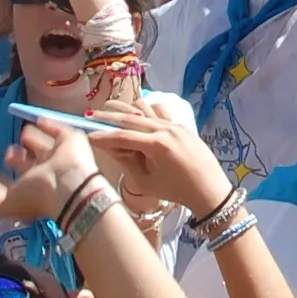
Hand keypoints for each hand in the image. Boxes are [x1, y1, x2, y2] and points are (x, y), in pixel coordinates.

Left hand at [0, 119, 104, 221]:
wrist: (70, 185)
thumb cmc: (36, 194)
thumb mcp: (7, 204)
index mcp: (34, 190)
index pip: (21, 183)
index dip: (10, 179)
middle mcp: (47, 173)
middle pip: (32, 162)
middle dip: (20, 157)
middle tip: (9, 150)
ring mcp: (60, 156)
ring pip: (44, 146)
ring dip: (33, 139)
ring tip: (23, 132)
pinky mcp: (71, 140)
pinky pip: (58, 130)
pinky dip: (49, 125)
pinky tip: (39, 120)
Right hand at [85, 100, 234, 216]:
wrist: (209, 189)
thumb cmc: (177, 191)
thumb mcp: (147, 182)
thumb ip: (128, 162)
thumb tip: (111, 147)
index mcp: (157, 146)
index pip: (123, 136)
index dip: (103, 136)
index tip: (88, 134)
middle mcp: (166, 130)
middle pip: (131, 118)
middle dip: (109, 117)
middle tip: (91, 114)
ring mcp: (175, 125)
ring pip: (145, 110)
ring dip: (126, 108)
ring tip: (109, 106)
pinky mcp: (182, 125)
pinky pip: (160, 111)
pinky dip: (147, 109)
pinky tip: (138, 111)